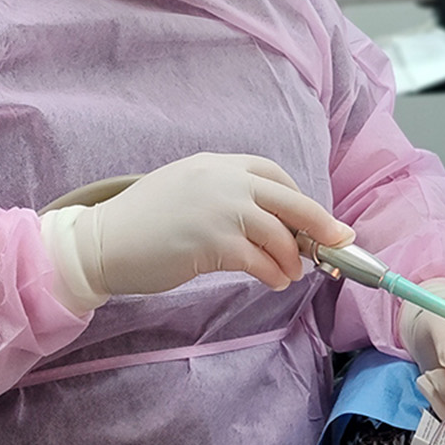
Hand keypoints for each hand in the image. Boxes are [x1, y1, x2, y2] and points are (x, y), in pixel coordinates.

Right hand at [39, 153, 353, 312]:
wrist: (103, 241)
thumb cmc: (143, 221)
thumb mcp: (188, 188)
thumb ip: (225, 194)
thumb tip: (268, 219)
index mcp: (218, 163)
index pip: (273, 174)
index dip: (299, 198)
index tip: (312, 219)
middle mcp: (224, 180)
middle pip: (290, 201)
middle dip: (321, 224)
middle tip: (341, 241)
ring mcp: (220, 210)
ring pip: (278, 234)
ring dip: (293, 258)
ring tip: (292, 273)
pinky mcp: (214, 242)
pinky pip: (260, 260)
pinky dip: (274, 272)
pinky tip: (275, 281)